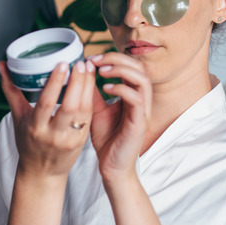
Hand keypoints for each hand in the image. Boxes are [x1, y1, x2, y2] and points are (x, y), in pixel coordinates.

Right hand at [0, 59, 95, 180]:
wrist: (42, 171)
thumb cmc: (28, 141)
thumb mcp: (17, 116)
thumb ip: (11, 89)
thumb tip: (2, 65)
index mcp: (35, 127)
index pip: (46, 103)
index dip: (55, 83)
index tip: (63, 64)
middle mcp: (53, 135)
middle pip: (69, 107)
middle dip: (78, 83)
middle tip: (81, 63)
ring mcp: (69, 139)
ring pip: (83, 111)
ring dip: (88, 88)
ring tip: (89, 69)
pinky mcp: (82, 141)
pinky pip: (89, 117)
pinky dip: (92, 99)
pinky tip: (92, 84)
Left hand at [88, 52, 151, 183]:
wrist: (112, 167)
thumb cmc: (107, 139)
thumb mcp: (95, 110)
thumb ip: (92, 92)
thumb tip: (82, 71)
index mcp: (133, 95)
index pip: (131, 66)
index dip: (113, 57)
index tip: (91, 58)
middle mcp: (142, 100)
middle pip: (140, 67)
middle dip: (117, 58)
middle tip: (95, 60)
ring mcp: (143, 111)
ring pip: (143, 79)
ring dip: (122, 70)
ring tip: (101, 71)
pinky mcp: (140, 123)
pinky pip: (137, 99)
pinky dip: (121, 89)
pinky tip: (104, 88)